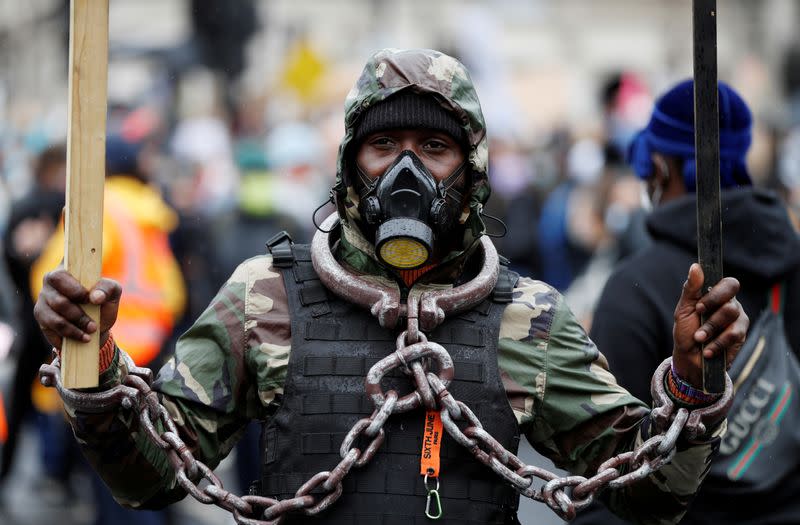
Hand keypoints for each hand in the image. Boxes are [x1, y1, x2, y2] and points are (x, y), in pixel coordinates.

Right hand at [33, 267, 121, 349]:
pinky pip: (50, 328)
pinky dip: (68, 336)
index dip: (75, 290)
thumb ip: (107, 289)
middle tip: (93, 325)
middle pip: (58, 301)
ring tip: (89, 333)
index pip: (61, 274)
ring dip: (74, 328)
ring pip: (54, 318)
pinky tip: (80, 338)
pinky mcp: (40, 316)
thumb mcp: (113, 292)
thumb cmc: (103, 303)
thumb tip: (95, 297)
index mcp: (68, 268)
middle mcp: (51, 280)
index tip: (90, 300)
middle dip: (78, 316)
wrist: (96, 326)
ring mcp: (43, 298)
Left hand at [672, 263, 748, 386]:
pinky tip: (707, 349)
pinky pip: (734, 336)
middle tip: (698, 324)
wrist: (689, 356)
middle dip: (711, 317)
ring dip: (711, 330)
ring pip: (733, 319)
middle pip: (732, 303)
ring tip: (699, 339)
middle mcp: (731, 305)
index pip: (730, 284)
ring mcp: (739, 321)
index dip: (717, 294)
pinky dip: (717, 343)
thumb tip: (695, 266)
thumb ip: (691, 288)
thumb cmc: (686, 330)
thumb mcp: (683, 308)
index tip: (699, 307)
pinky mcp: (741, 337)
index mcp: (718, 294)